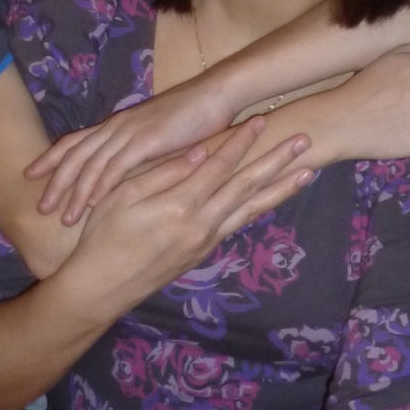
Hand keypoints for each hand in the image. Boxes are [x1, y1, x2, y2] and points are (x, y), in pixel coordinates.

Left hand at [27, 73, 241, 223]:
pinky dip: (102, 186)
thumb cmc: (191, 115)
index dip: (51, 158)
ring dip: (76, 193)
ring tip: (63, 218)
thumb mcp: (155, 135)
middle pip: (75, 156)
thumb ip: (138, 151)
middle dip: (55, 182)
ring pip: (92, 166)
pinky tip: (92, 204)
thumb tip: (125, 172)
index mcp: (116, 124)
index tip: (31, 175)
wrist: (215, 95)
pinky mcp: (147, 141)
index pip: (74, 141)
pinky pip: (117, 166)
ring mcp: (130, 133)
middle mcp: (116, 127)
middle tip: (40, 208)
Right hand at [61, 114, 312, 327]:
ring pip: (252, 210)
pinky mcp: (204, 252)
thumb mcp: (123, 198)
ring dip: (281, 189)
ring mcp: (206, 241)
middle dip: (277, 161)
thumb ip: (163, 175)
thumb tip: (199, 152)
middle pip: (247, 186)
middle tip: (304, 140)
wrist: (101, 289)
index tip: (261, 121)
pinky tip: (272, 200)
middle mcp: (202, 224)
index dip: (241, 142)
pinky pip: (239, 225)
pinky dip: (260, 209)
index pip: (219, 166)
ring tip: (308, 172)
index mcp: (180, 206)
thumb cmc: (102, 237)